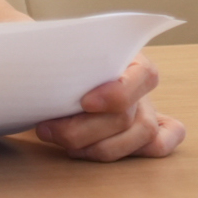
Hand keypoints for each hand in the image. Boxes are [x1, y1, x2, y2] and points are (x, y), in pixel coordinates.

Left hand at [32, 57, 184, 161]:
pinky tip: (96, 150)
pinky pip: (162, 143)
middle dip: (84, 130)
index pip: (144, 74)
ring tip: (60, 142)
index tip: (84, 103)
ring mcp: (146, 110)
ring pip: (142, 137)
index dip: (118, 94)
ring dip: (97, 148)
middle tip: (47, 129)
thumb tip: (35, 47)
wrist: (53, 72)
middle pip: (130, 116)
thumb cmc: (55, 57)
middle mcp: (140, 85)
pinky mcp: (142, 133)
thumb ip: (51, 46)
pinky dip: (141, 152)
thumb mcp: (55, 47)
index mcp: (129, 56)